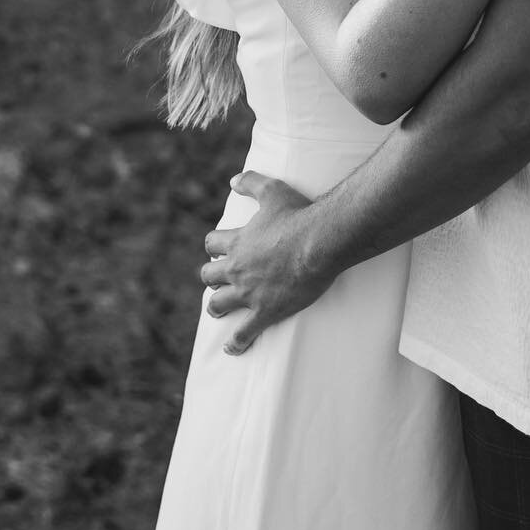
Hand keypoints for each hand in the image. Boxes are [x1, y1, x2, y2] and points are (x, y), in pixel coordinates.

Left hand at [200, 171, 331, 354]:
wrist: (319, 242)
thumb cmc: (298, 214)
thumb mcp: (273, 190)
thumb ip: (251, 182)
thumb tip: (233, 180)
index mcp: (238, 241)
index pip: (212, 244)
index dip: (214, 246)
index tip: (219, 248)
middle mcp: (237, 268)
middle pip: (209, 276)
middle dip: (212, 277)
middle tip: (218, 279)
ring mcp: (249, 292)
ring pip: (218, 304)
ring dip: (216, 307)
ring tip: (218, 310)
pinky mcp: (265, 311)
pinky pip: (244, 332)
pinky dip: (236, 342)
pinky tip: (232, 348)